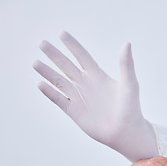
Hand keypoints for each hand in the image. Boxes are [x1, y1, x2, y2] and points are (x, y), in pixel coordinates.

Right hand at [33, 31, 157, 161]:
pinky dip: (50, 92)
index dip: (72, 45)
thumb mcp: (129, 84)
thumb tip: (127, 43)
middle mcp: (86, 84)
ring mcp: (79, 97)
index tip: (61, 33)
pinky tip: (40, 84)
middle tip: (42, 43)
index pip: (82, 56)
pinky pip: (59, 100)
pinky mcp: (74, 112)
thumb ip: (126, 64)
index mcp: (98, 75)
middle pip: (66, 66)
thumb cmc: (131, 108)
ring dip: (47, 72)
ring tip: (35, 62)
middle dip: (54, 55)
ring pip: (59, 81)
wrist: (126, 132)